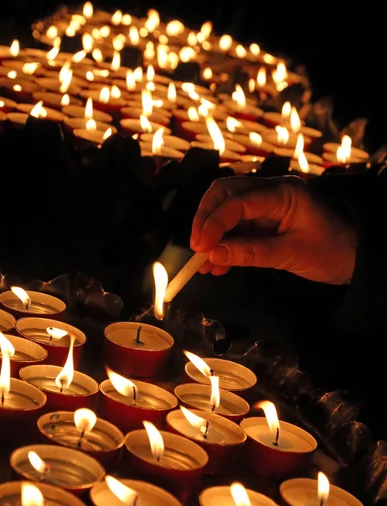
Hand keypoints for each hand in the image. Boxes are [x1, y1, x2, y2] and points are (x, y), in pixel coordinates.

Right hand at [190, 176, 356, 283]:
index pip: (238, 200)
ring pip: (227, 210)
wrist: (356, 257)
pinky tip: (217, 265)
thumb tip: (213, 255)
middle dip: (206, 220)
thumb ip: (251, 253)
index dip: (214, 223)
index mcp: (284, 192)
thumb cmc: (331, 252)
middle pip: (225, 194)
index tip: (200, 248)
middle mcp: (272, 191)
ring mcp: (267, 205)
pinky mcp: (265, 220)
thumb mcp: (291, 255)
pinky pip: (237, 228)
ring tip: (204, 264)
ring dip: (212, 235)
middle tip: (197, 249)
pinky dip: (225, 244)